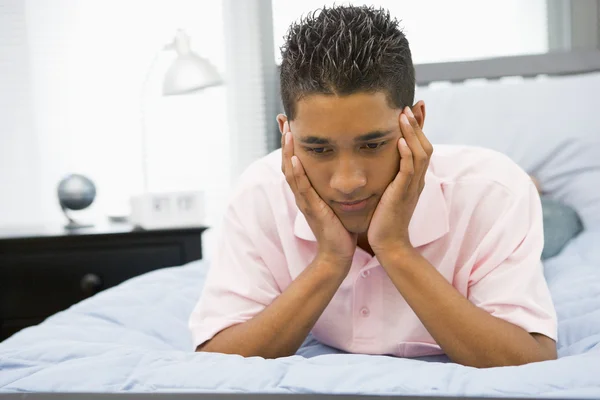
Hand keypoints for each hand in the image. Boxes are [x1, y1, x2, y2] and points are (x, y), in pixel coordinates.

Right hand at [281, 122, 357, 267]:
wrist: (338, 253)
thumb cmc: (340, 227)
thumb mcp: (334, 201)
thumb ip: (334, 186)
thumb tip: (343, 169)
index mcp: (307, 190)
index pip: (295, 161)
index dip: (291, 142)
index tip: (290, 121)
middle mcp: (302, 193)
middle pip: (287, 162)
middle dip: (285, 140)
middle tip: (283, 119)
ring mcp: (304, 201)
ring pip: (291, 172)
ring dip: (288, 151)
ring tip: (287, 131)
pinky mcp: (312, 209)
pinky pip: (302, 187)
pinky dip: (297, 171)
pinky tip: (295, 157)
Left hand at [367, 107, 433, 256]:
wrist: (389, 243)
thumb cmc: (384, 220)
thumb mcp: (388, 192)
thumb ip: (388, 177)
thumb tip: (379, 163)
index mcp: (413, 178)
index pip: (421, 146)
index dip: (420, 127)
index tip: (415, 107)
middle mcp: (417, 180)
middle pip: (425, 145)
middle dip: (419, 124)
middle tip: (412, 105)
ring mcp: (412, 186)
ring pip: (420, 153)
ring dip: (413, 133)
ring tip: (405, 115)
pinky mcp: (404, 193)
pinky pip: (409, 170)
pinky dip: (407, 154)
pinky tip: (401, 140)